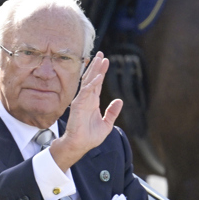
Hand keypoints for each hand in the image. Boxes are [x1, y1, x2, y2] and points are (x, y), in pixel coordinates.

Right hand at [49, 52, 121, 170]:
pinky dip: (93, 83)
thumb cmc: (90, 137)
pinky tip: (99, 76)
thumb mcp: (106, 124)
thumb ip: (112, 112)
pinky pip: (87, 91)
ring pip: (89, 81)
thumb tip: (119, 100)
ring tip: (99, 58)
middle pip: (92, 79)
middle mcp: (86, 99)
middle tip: (101, 54)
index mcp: (92, 102)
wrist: (79, 145)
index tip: (106, 61)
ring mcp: (82, 101)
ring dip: (94, 70)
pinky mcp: (78, 105)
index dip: (101, 72)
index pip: (97, 84)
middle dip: (97, 66)